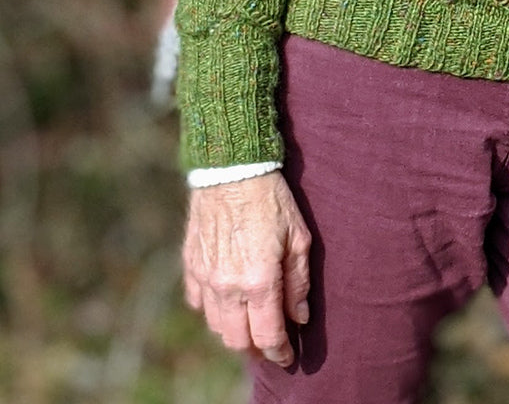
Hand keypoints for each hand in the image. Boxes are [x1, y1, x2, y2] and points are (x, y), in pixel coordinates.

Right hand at [183, 171, 310, 366]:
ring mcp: (205, 278)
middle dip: (256, 347)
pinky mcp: (190, 265)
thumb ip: (299, 282)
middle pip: (237, 340)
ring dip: (234, 331)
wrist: (231, 168)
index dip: (280, 352)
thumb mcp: (299, 237)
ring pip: (216, 326)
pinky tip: (227, 299)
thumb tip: (300, 316)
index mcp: (258, 282)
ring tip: (250, 323)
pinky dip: (212, 309)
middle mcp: (228, 287)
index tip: (288, 358)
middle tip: (270, 343)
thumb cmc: (272, 199)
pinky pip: (198, 302)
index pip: (268, 335)